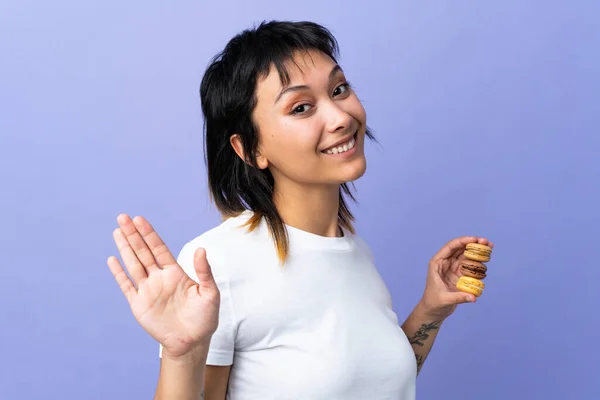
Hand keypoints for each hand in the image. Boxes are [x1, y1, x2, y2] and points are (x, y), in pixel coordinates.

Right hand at [107, 214, 219, 357]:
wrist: (192, 342)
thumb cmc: (204, 318)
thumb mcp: (210, 293)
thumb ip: (204, 271)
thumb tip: (201, 249)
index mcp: (175, 273)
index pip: (159, 248)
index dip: (149, 234)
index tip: (140, 219)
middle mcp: (159, 278)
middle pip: (143, 252)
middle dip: (133, 235)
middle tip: (123, 217)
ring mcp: (148, 290)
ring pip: (133, 264)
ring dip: (124, 248)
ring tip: (117, 231)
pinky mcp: (139, 305)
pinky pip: (126, 286)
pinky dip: (119, 274)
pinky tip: (112, 260)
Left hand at [418, 236, 493, 320]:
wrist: (434, 310)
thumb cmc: (434, 303)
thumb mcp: (445, 299)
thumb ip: (459, 297)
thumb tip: (474, 297)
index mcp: (437, 263)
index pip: (450, 247)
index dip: (463, 241)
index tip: (475, 239)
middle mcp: (445, 263)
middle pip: (461, 249)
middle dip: (474, 244)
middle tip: (488, 243)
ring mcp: (453, 268)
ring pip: (467, 256)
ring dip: (478, 254)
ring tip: (489, 254)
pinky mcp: (460, 275)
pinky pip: (470, 267)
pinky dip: (478, 266)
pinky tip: (484, 268)